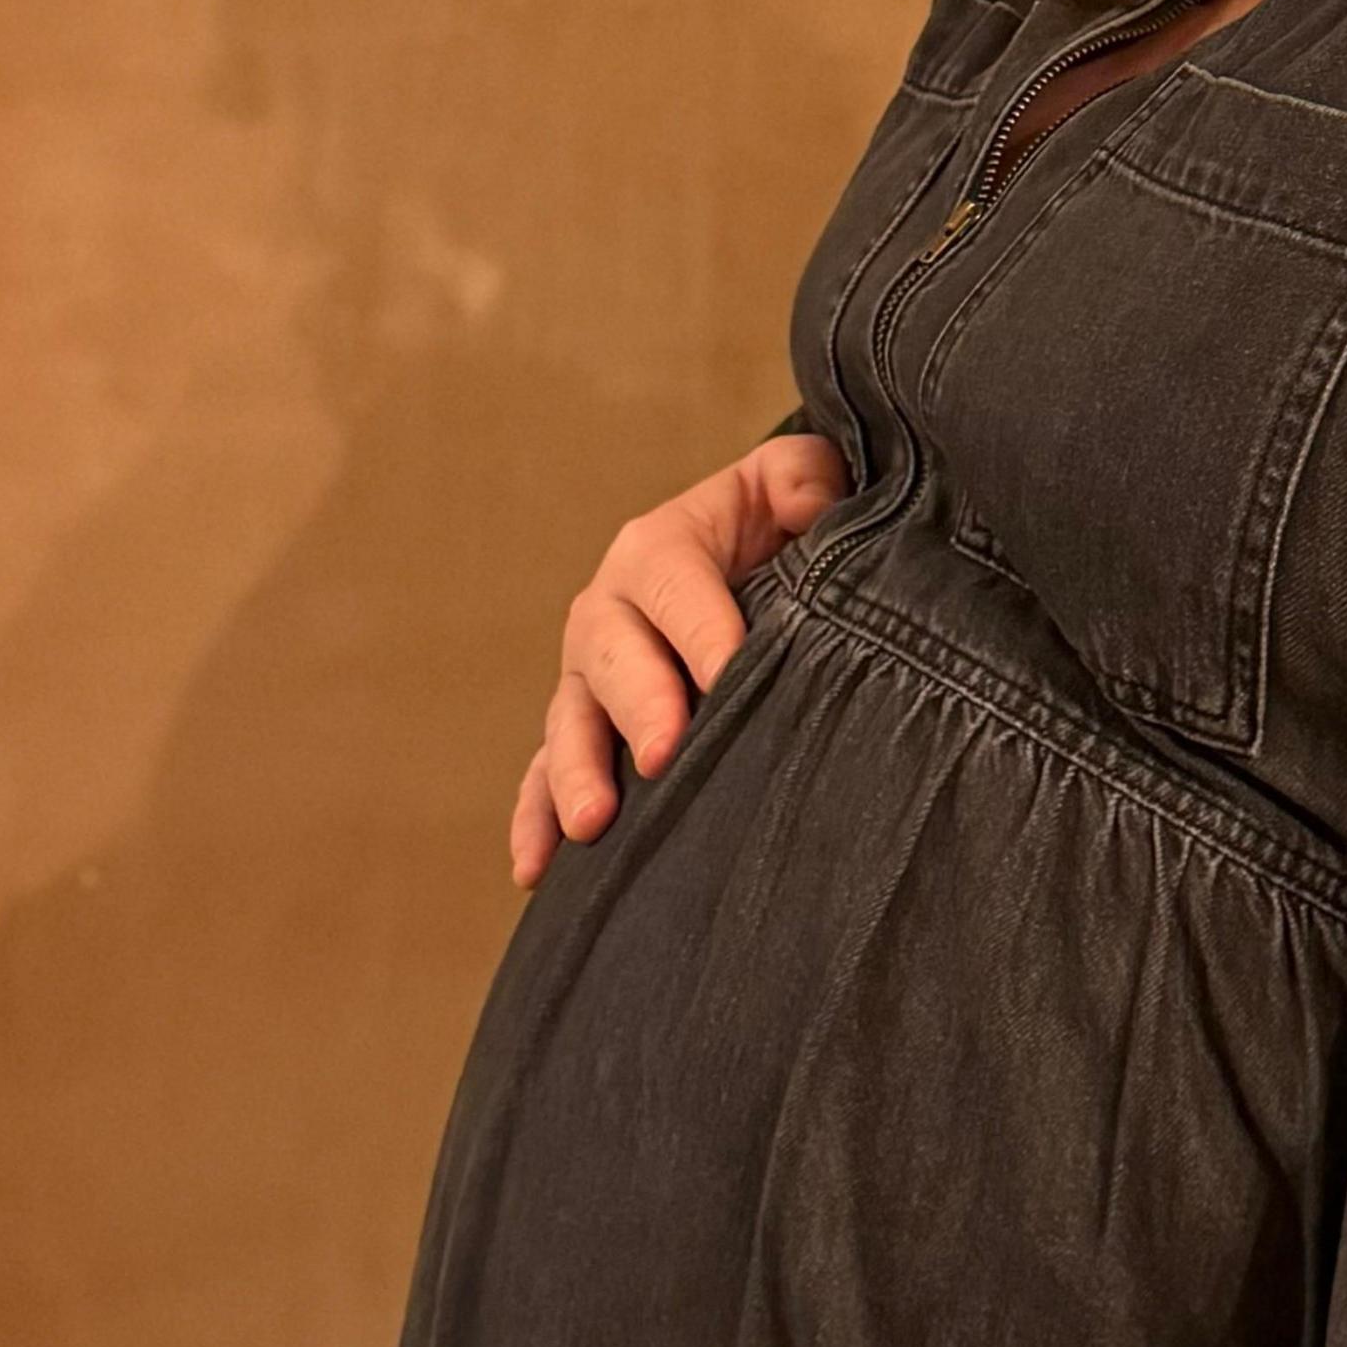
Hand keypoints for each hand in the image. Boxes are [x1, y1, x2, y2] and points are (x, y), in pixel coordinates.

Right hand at [509, 432, 848, 885]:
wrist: (750, 557)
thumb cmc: (776, 523)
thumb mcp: (796, 482)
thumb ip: (807, 476)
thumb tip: (812, 499)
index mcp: (658, 548)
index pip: (676, 586)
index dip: (702, 633)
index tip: (729, 680)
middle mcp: (610, 611)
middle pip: (613, 658)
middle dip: (640, 706)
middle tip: (667, 752)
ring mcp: (588, 677)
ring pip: (572, 722)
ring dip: (577, 772)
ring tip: (593, 822)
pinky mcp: (581, 731)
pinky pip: (544, 776)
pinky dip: (534, 820)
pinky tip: (534, 870)